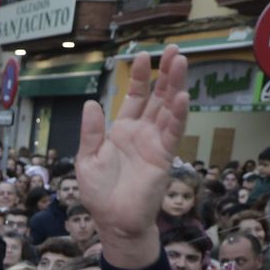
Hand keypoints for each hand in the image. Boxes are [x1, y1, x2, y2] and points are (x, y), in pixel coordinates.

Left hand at [75, 47, 188, 250]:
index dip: (139, 77)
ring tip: (182, 62)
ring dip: (175, 86)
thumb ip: (91, 132)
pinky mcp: (164, 156)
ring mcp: (154, 143)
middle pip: (157, 97)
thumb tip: (91, 103)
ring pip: (168, 109)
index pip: (134, 97)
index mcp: (121, 130)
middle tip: (175, 50)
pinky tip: (182, 96)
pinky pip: (172, 132)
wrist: (114, 220)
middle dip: (165, 73)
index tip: (142, 56)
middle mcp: (141, 132)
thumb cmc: (99, 192)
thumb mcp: (87, 159)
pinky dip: (177, 115)